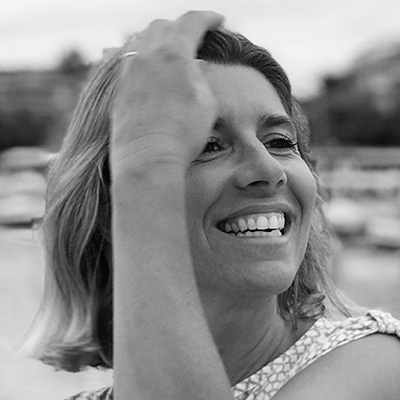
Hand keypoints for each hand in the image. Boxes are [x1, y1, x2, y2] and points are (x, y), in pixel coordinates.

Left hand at [111, 11, 223, 172]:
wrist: (148, 159)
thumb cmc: (183, 134)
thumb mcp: (206, 103)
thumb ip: (201, 77)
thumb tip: (194, 66)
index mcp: (173, 54)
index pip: (191, 22)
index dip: (208, 18)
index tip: (218, 21)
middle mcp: (146, 56)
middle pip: (162, 26)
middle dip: (181, 26)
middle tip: (194, 37)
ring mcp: (128, 72)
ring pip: (141, 42)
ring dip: (159, 41)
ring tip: (171, 52)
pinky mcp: (118, 90)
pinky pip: (129, 62)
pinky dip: (144, 59)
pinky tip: (150, 70)